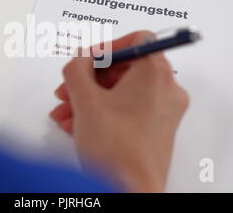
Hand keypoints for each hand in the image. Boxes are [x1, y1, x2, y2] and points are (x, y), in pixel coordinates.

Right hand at [49, 31, 188, 191]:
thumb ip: (77, 69)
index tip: (89, 59)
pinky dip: (103, 111)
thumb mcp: (85, 100)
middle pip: (125, 68)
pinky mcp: (156, 128)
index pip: (137, 40)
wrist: (130, 192)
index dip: (108, 46)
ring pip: (122, 91)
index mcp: (155, 73)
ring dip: (90, 97)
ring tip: (66, 112)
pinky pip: (127, 109)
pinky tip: (78, 124)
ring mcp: (163, 110)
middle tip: (69, 89)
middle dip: (89, 79)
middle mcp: (166, 89)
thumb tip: (80, 58)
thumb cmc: (116, 149)